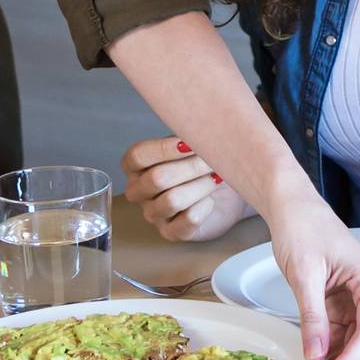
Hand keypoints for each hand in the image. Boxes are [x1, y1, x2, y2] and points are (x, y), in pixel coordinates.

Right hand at [120, 136, 249, 241]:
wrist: (223, 192)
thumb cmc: (202, 165)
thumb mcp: (192, 144)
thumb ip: (187, 134)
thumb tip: (197, 127)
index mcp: (136, 166)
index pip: (137, 156)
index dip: (164, 149)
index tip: (190, 143)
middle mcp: (139, 191)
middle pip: (157, 178)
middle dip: (191, 167)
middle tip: (213, 160)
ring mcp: (153, 213)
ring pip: (173, 200)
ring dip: (201, 186)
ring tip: (216, 178)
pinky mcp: (171, 232)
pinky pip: (187, 220)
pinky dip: (205, 206)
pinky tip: (211, 199)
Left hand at [265, 199, 359, 359]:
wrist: (293, 208)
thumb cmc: (302, 230)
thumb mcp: (304, 276)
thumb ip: (313, 318)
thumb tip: (316, 355)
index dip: (353, 356)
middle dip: (346, 358)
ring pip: (355, 336)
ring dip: (337, 352)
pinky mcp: (346, 298)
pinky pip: (342, 328)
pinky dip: (329, 341)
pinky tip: (314, 350)